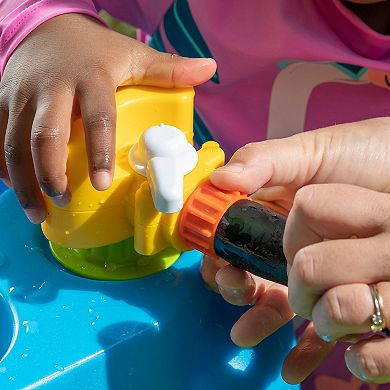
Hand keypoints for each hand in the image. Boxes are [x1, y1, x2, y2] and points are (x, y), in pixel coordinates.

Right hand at [0, 13, 215, 222]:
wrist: (46, 27)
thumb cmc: (96, 49)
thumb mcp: (132, 55)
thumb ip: (167, 68)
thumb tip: (209, 69)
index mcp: (90, 77)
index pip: (97, 116)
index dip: (99, 151)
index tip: (100, 184)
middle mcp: (52, 88)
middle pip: (46, 136)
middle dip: (52, 173)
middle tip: (64, 199)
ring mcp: (21, 96)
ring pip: (14, 143)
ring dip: (25, 182)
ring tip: (38, 211)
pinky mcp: (1, 103)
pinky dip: (4, 168)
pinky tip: (18, 190)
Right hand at [202, 118, 389, 382]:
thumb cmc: (362, 154)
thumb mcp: (309, 153)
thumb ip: (263, 161)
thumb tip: (220, 178)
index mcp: (267, 210)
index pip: (230, 236)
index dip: (217, 252)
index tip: (217, 262)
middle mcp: (283, 242)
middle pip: (245, 272)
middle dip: (233, 286)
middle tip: (239, 287)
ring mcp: (311, 269)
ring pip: (273, 301)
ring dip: (257, 319)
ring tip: (249, 330)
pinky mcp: (340, 292)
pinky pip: (318, 325)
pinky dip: (303, 348)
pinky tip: (293, 363)